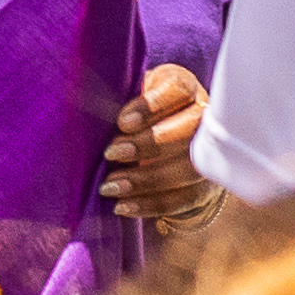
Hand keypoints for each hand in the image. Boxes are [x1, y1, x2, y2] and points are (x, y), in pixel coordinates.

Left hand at [100, 62, 215, 223]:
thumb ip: (119, 97)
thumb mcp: (131, 94)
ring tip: (110, 186)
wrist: (168, 140)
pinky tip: (123, 206)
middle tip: (111, 153)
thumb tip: (84, 106)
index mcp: (185, 88)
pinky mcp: (204, 187)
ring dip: (146, 180)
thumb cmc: (140, 111)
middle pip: (188, 132)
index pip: (178, 90)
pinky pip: (183, 200)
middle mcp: (204, 119)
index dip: (152, 105)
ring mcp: (209, 155)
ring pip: (187, 169)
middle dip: (148, 145)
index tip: (122, 122)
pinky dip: (151, 204)